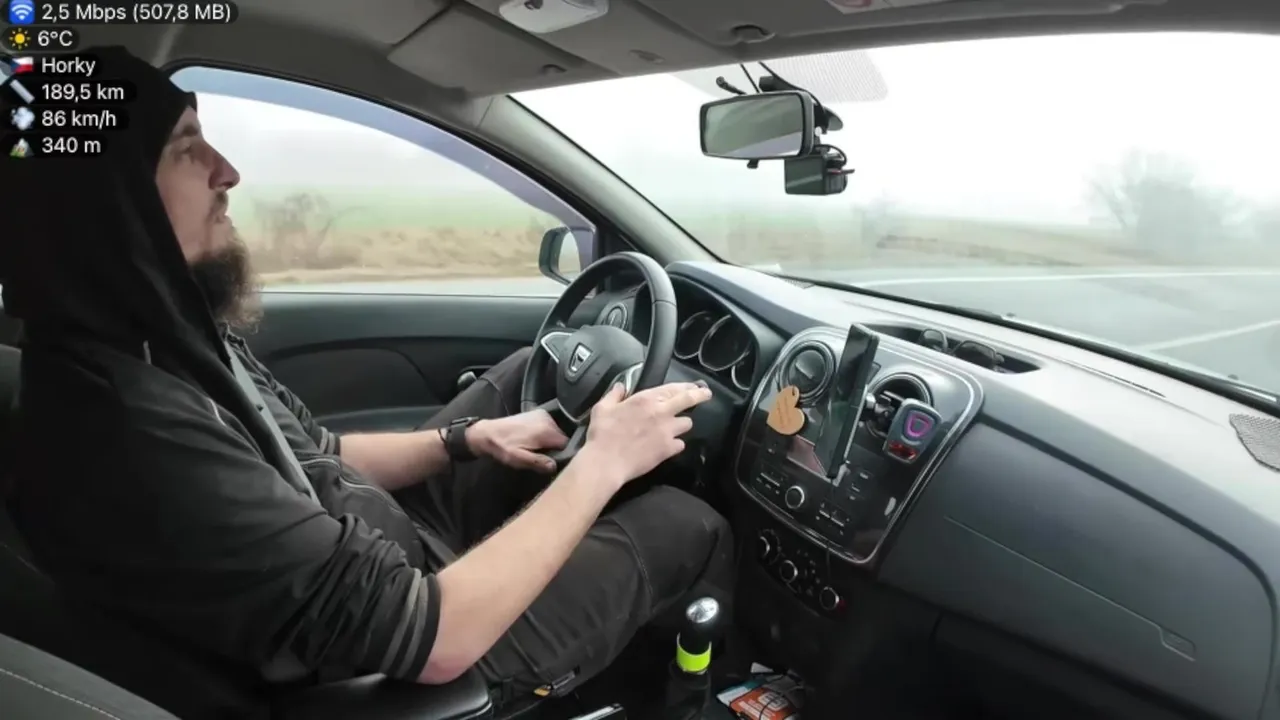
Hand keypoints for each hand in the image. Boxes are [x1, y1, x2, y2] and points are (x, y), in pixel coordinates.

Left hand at [467, 410, 568, 472]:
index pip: (566, 444)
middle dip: (555, 448)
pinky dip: (546, 434)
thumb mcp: (519, 459)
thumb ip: (538, 462)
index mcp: (546, 431)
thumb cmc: (503, 447)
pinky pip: (550, 427)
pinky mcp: (538, 413)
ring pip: (556, 433)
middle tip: (542, 456)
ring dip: (550, 442)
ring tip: (536, 449)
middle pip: (562, 438)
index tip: (553, 461)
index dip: (562, 454)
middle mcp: (548, 420)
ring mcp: (543, 415)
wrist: (488, 433)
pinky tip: (534, 440)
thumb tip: (555, 466)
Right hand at [578, 382, 712, 486]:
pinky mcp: (668, 449)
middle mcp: (661, 412)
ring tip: (676, 426)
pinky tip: (669, 445)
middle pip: (689, 400)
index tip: (695, 386)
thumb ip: (614, 395)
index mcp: (646, 399)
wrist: (606, 462)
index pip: (674, 388)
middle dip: (700, 395)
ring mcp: (667, 431)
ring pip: (687, 423)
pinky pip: (681, 444)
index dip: (688, 386)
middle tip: (706, 394)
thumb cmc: (602, 434)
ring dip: (682, 423)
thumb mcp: (602, 409)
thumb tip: (621, 387)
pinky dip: (676, 444)